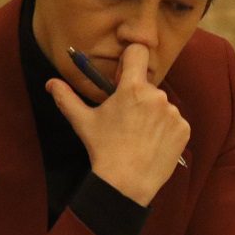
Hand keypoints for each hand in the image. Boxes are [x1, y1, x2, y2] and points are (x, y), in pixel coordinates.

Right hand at [48, 43, 188, 204]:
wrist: (126, 183)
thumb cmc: (103, 150)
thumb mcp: (83, 122)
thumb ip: (67, 98)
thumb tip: (50, 83)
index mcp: (133, 88)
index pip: (138, 51)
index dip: (130, 60)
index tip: (123, 76)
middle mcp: (157, 96)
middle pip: (147, 86)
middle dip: (137, 98)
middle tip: (126, 120)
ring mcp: (173, 113)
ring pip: (161, 105)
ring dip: (152, 115)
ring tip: (139, 136)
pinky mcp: (183, 130)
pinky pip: (174, 122)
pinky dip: (165, 131)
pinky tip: (152, 144)